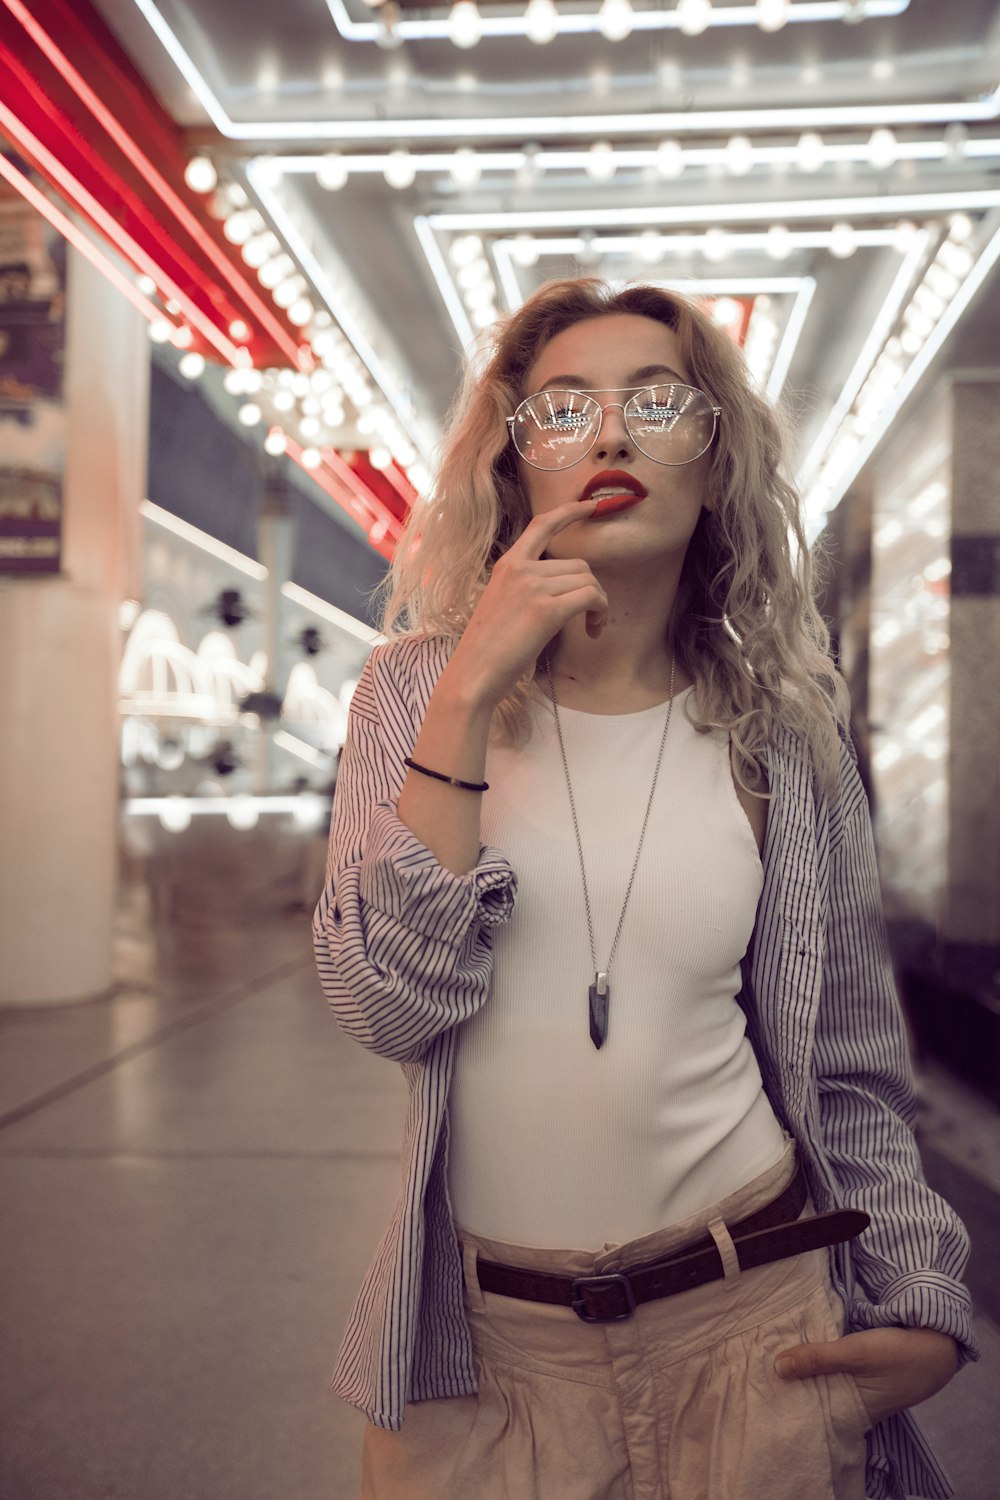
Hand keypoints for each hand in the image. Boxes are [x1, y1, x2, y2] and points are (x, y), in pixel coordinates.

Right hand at [447, 498, 609, 709]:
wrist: (472, 675)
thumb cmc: (488, 650)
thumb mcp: (502, 606)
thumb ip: (526, 589)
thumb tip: (563, 591)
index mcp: (507, 565)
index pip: (542, 525)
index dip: (570, 512)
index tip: (593, 506)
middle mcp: (520, 569)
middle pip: (579, 565)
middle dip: (593, 590)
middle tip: (592, 619)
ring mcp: (532, 587)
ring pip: (589, 581)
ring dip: (599, 605)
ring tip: (591, 628)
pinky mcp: (546, 610)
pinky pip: (591, 597)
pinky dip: (600, 613)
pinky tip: (593, 631)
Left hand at [774, 1326, 959, 1425]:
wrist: (939, 1341)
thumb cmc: (899, 1353)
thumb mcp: (856, 1352)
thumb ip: (818, 1358)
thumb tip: (777, 1368)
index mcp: (852, 1414)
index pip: (811, 1414)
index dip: (787, 1402)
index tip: (760, 1389)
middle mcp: (853, 1406)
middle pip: (814, 1396)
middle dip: (792, 1383)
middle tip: (759, 1366)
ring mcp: (859, 1389)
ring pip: (823, 1381)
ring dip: (805, 1368)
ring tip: (771, 1354)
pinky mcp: (862, 1373)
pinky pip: (833, 1370)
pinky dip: (820, 1360)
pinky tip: (801, 1346)